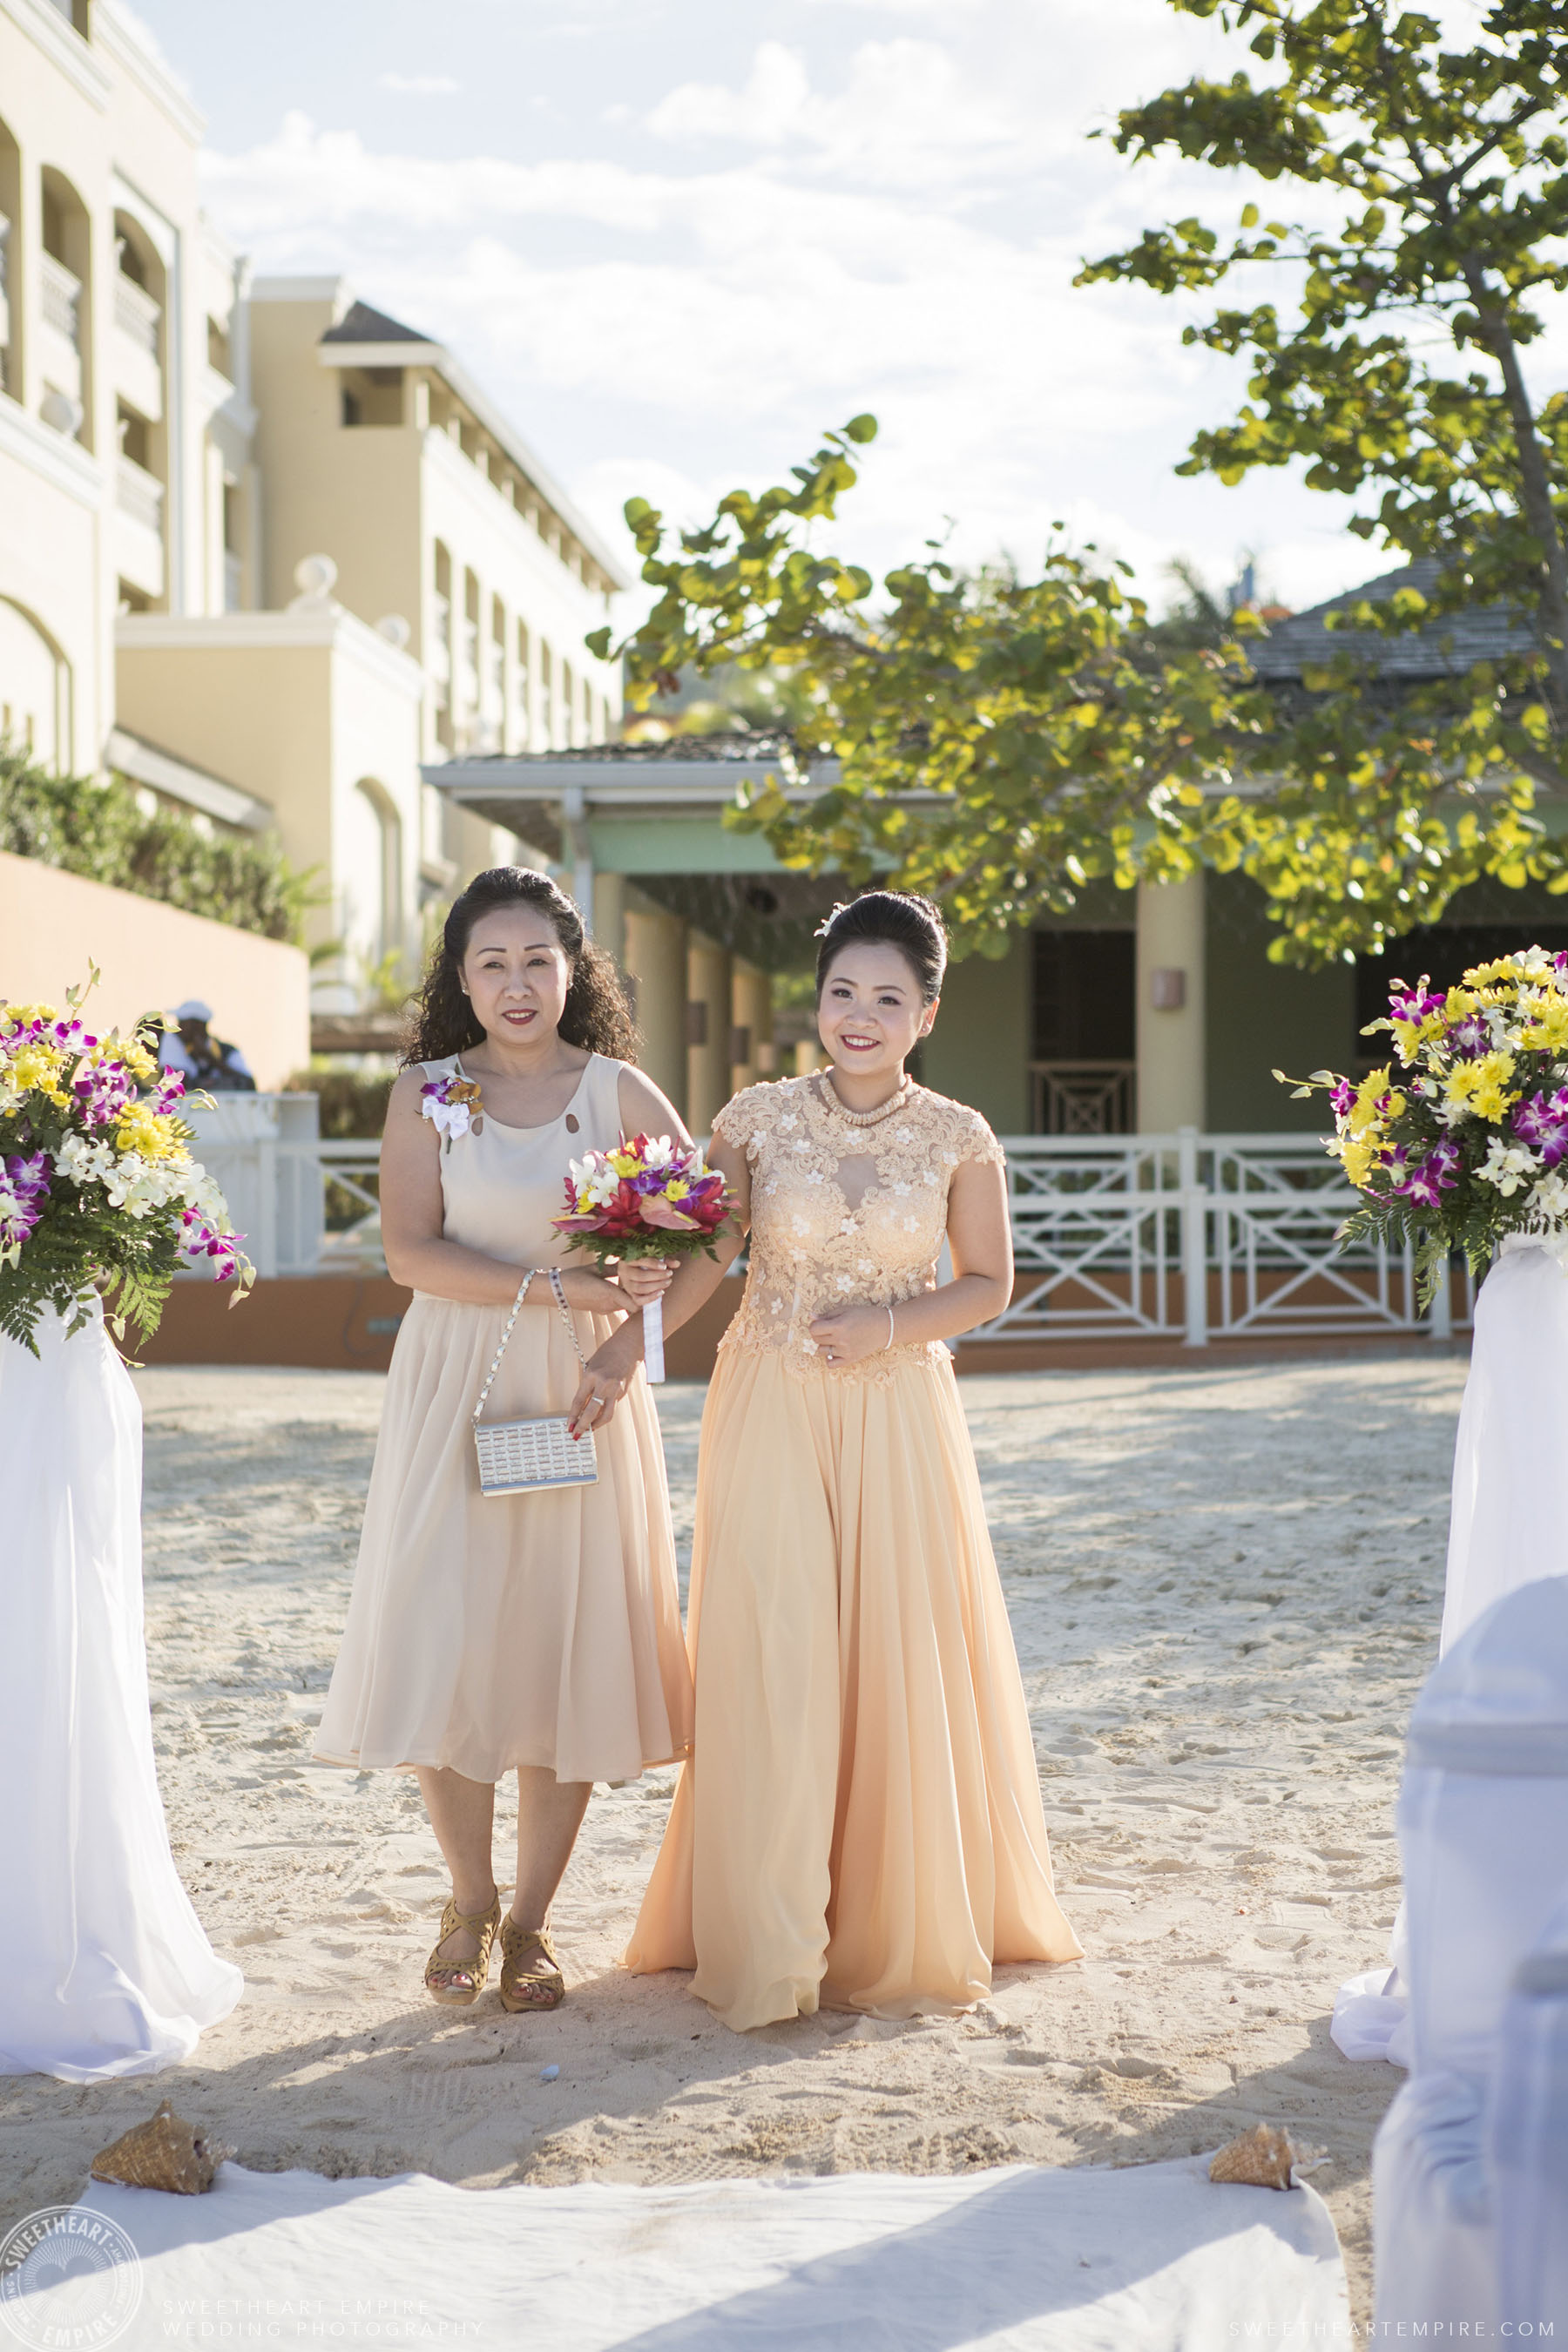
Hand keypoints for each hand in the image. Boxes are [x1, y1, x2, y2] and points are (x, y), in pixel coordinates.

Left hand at [566, 1323, 641, 1438]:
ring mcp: (615, 1390)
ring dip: (596, 1425)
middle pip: (591, 1411)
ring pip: (606, 1415)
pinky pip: (612, 1407)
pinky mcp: (623, 1393)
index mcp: (591, 1375)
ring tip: (589, 1430)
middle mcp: (604, 1384)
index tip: (568, 1425)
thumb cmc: (608, 1352)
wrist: (629, 1346)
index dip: (573, 1416)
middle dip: (582, 1425)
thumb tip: (582, 1405)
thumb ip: (587, 1384)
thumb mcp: (591, 1365)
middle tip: (576, 1434)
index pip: (579, 1401)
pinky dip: (604, 1413)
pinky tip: (599, 1417)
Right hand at [611, 1257, 674, 1307]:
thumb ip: (665, 1259)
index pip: (640, 1261)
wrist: (636, 1268)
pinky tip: (661, 1292)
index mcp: (628, 1258)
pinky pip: (638, 1300)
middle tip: (670, 1273)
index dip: (653, 1264)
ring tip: (668, 1281)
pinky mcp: (630, 1294)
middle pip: (641, 1276)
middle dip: (658, 1276)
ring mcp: (626, 1284)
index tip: (665, 1266)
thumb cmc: (647, 1259)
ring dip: (657, 1286)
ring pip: (640, 1288)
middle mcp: (624, 1271)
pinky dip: (651, 1298)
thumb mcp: (655, 1256)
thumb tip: (677, 1264)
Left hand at [808, 1304, 893, 1368]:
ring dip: (824, 1345)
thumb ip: (827, 1315)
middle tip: (828, 1329)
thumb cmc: (865, 1315)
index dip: (814, 1325)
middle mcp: (840, 1340)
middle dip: (818, 1334)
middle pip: (816, 1340)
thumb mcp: (845, 1310)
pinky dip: (830, 1358)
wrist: (884, 1327)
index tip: (820, 1323)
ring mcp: (845, 1351)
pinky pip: (831, 1364)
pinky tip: (835, 1351)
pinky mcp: (850, 1359)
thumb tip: (811, 1316)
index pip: (813, 1329)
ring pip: (821, 1352)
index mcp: (838, 1326)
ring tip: (833, 1339)